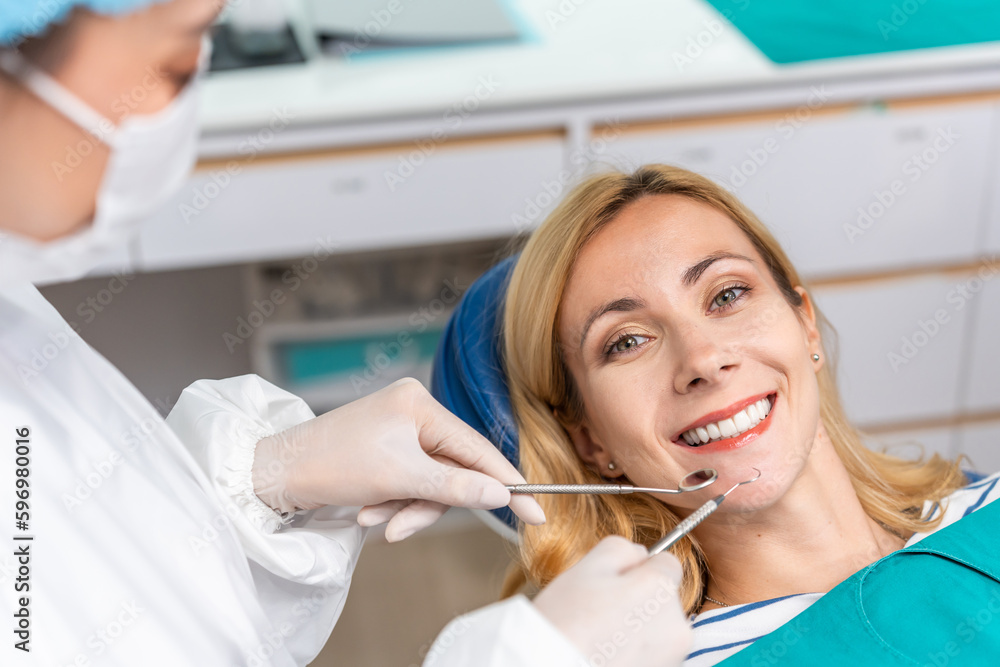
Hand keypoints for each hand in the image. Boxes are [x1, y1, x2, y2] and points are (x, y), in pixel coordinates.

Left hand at [252, 378, 544, 539]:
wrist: (277, 474)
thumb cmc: (334, 464)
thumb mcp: (400, 479)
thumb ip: (456, 486)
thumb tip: (503, 494)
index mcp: (420, 403)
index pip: (477, 448)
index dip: (507, 483)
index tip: (536, 512)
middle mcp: (413, 409)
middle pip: (452, 469)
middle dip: (429, 504)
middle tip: (402, 528)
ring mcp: (400, 429)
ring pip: (431, 481)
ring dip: (406, 508)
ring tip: (376, 521)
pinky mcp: (387, 448)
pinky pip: (410, 482)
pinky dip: (394, 502)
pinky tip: (368, 512)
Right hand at [533, 537, 691, 666]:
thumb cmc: (567, 625)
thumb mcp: (586, 568)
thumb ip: (621, 549)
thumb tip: (639, 554)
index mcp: (660, 590)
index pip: (666, 562)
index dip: (638, 567)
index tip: (614, 581)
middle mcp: (676, 626)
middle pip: (661, 597)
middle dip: (637, 599)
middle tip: (600, 610)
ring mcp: (672, 656)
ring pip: (656, 627)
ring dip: (635, 627)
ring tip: (600, 636)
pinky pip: (650, 652)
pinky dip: (632, 650)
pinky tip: (606, 653)